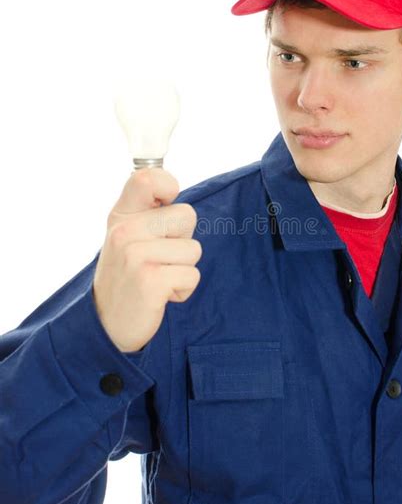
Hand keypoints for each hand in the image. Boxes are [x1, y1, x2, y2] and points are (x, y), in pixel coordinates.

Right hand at [92, 167, 201, 351]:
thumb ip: (145, 211)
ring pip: (193, 249)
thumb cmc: (126, 276)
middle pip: (188, 215)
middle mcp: (125, 231)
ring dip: (182, 269)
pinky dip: (182, 290)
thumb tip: (171, 186)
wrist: (106, 326)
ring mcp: (136, 256)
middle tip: (158, 259)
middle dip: (182, 240)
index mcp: (121, 216)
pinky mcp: (150, 281)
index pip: (148, 177)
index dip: (167, 186)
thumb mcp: (126, 236)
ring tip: (157, 278)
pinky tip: (160, 295)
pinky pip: (192, 276)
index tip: (164, 205)